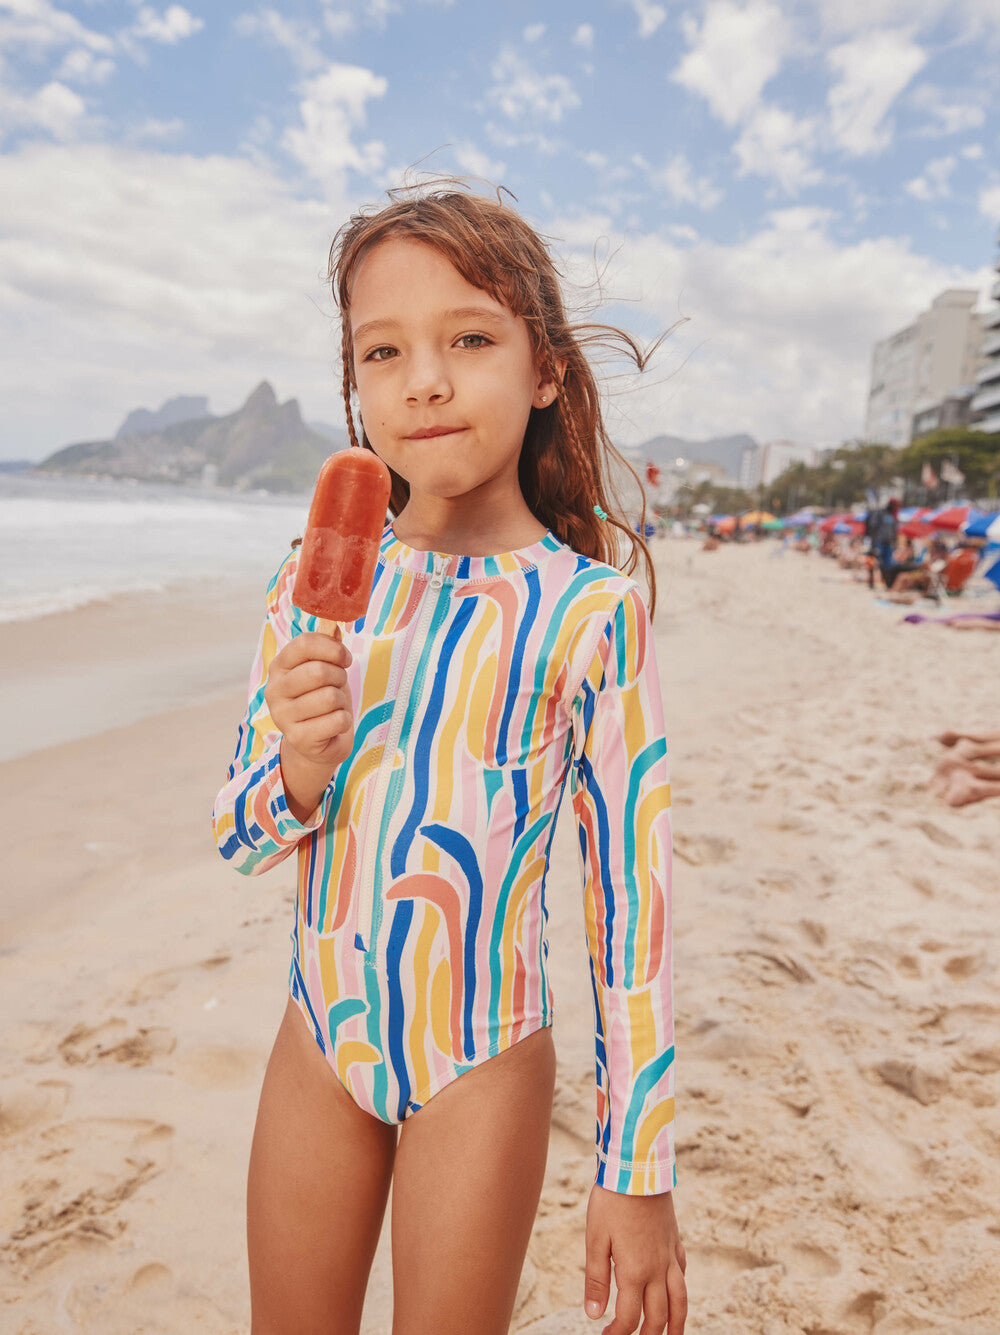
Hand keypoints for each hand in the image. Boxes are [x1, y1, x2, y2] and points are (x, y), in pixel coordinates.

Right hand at [264, 627, 354, 772]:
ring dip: (341, 701)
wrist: (317, 743)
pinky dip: (344, 721)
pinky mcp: (298, 738)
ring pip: (330, 697)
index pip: (304, 644)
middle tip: (338, 685)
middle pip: (318, 671)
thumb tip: (333, 626)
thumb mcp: (324, 669)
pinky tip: (334, 725)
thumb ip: (326, 646)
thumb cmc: (322, 699)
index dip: (332, 648)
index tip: (345, 658)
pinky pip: (337, 721)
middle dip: (339, 677)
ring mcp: (283, 716)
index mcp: (279, 667)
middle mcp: (274, 690)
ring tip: (333, 707)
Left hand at [584, 1184, 686, 1334]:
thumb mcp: (595, 1239)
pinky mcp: (674, 1240)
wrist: (638, 1168)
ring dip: (677, 1324)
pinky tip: (677, 1290)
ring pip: (680, 1300)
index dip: (618, 1334)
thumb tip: (594, 1315)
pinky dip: (681, 1290)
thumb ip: (596, 1279)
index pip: (630, 1318)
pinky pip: (683, 1273)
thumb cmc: (612, 1202)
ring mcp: (669, 1255)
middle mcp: (657, 1269)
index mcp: (634, 1272)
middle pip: (659, 1316)